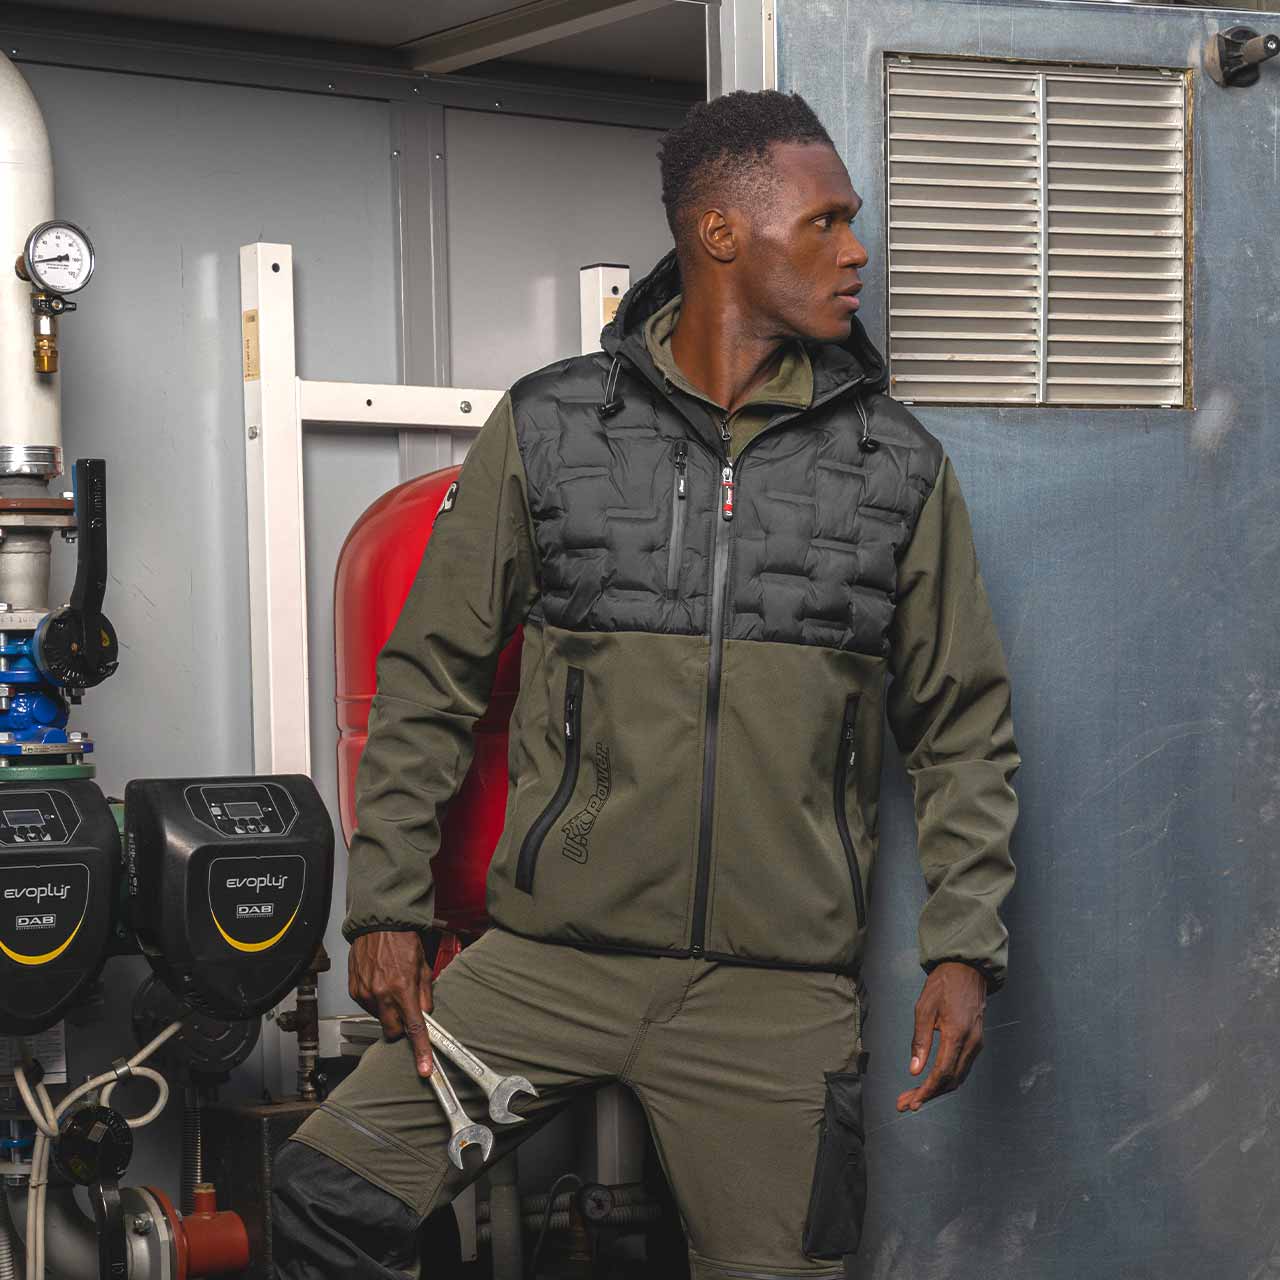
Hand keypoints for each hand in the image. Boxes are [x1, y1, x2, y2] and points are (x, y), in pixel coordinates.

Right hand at [349, 931, 434, 1076]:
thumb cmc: (401, 941)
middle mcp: (382, 994)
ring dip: (388, 1011)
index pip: (414, 1028)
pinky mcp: (355, 991)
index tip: (424, 1068)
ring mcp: (365, 994)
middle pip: (393, 1031)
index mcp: (402, 989)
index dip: (420, 1051)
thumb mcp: (423, 967)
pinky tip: (380, 983)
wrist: (378, 925)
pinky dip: (376, 1001)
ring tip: (392, 986)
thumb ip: (426, 995)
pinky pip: (368, 1007)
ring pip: (380, 1019)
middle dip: (400, 1026)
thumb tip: (426, 1015)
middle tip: (406, 1009)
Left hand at [896, 962, 985, 1111]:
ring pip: (958, 1077)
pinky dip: (946, 1079)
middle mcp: (971, 1043)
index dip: (927, 1091)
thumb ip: (920, 1041)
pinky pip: (962, 1068)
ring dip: (936, 1089)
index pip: (942, 1073)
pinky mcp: (976, 1042)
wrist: (967, 970)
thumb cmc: (942, 985)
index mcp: (958, 1034)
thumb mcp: (924, 1009)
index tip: (912, 1102)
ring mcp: (977, 1043)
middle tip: (905, 1103)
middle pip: (951, 1080)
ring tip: (913, 1097)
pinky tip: (930, 1082)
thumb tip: (914, 1071)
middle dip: (928, 1095)